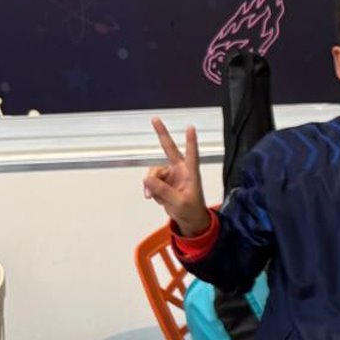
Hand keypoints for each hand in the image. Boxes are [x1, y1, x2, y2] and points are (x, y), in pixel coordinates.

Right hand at [142, 119, 210, 235]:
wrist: (188, 220)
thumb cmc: (191, 210)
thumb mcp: (179, 202)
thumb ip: (163, 191)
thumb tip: (147, 179)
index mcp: (191, 173)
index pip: (191, 155)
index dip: (191, 142)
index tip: (190, 127)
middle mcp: (180, 170)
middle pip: (169, 149)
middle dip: (162, 134)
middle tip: (155, 119)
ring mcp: (170, 175)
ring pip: (153, 173)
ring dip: (151, 185)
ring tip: (152, 197)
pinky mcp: (162, 181)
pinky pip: (151, 183)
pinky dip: (151, 191)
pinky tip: (158, 199)